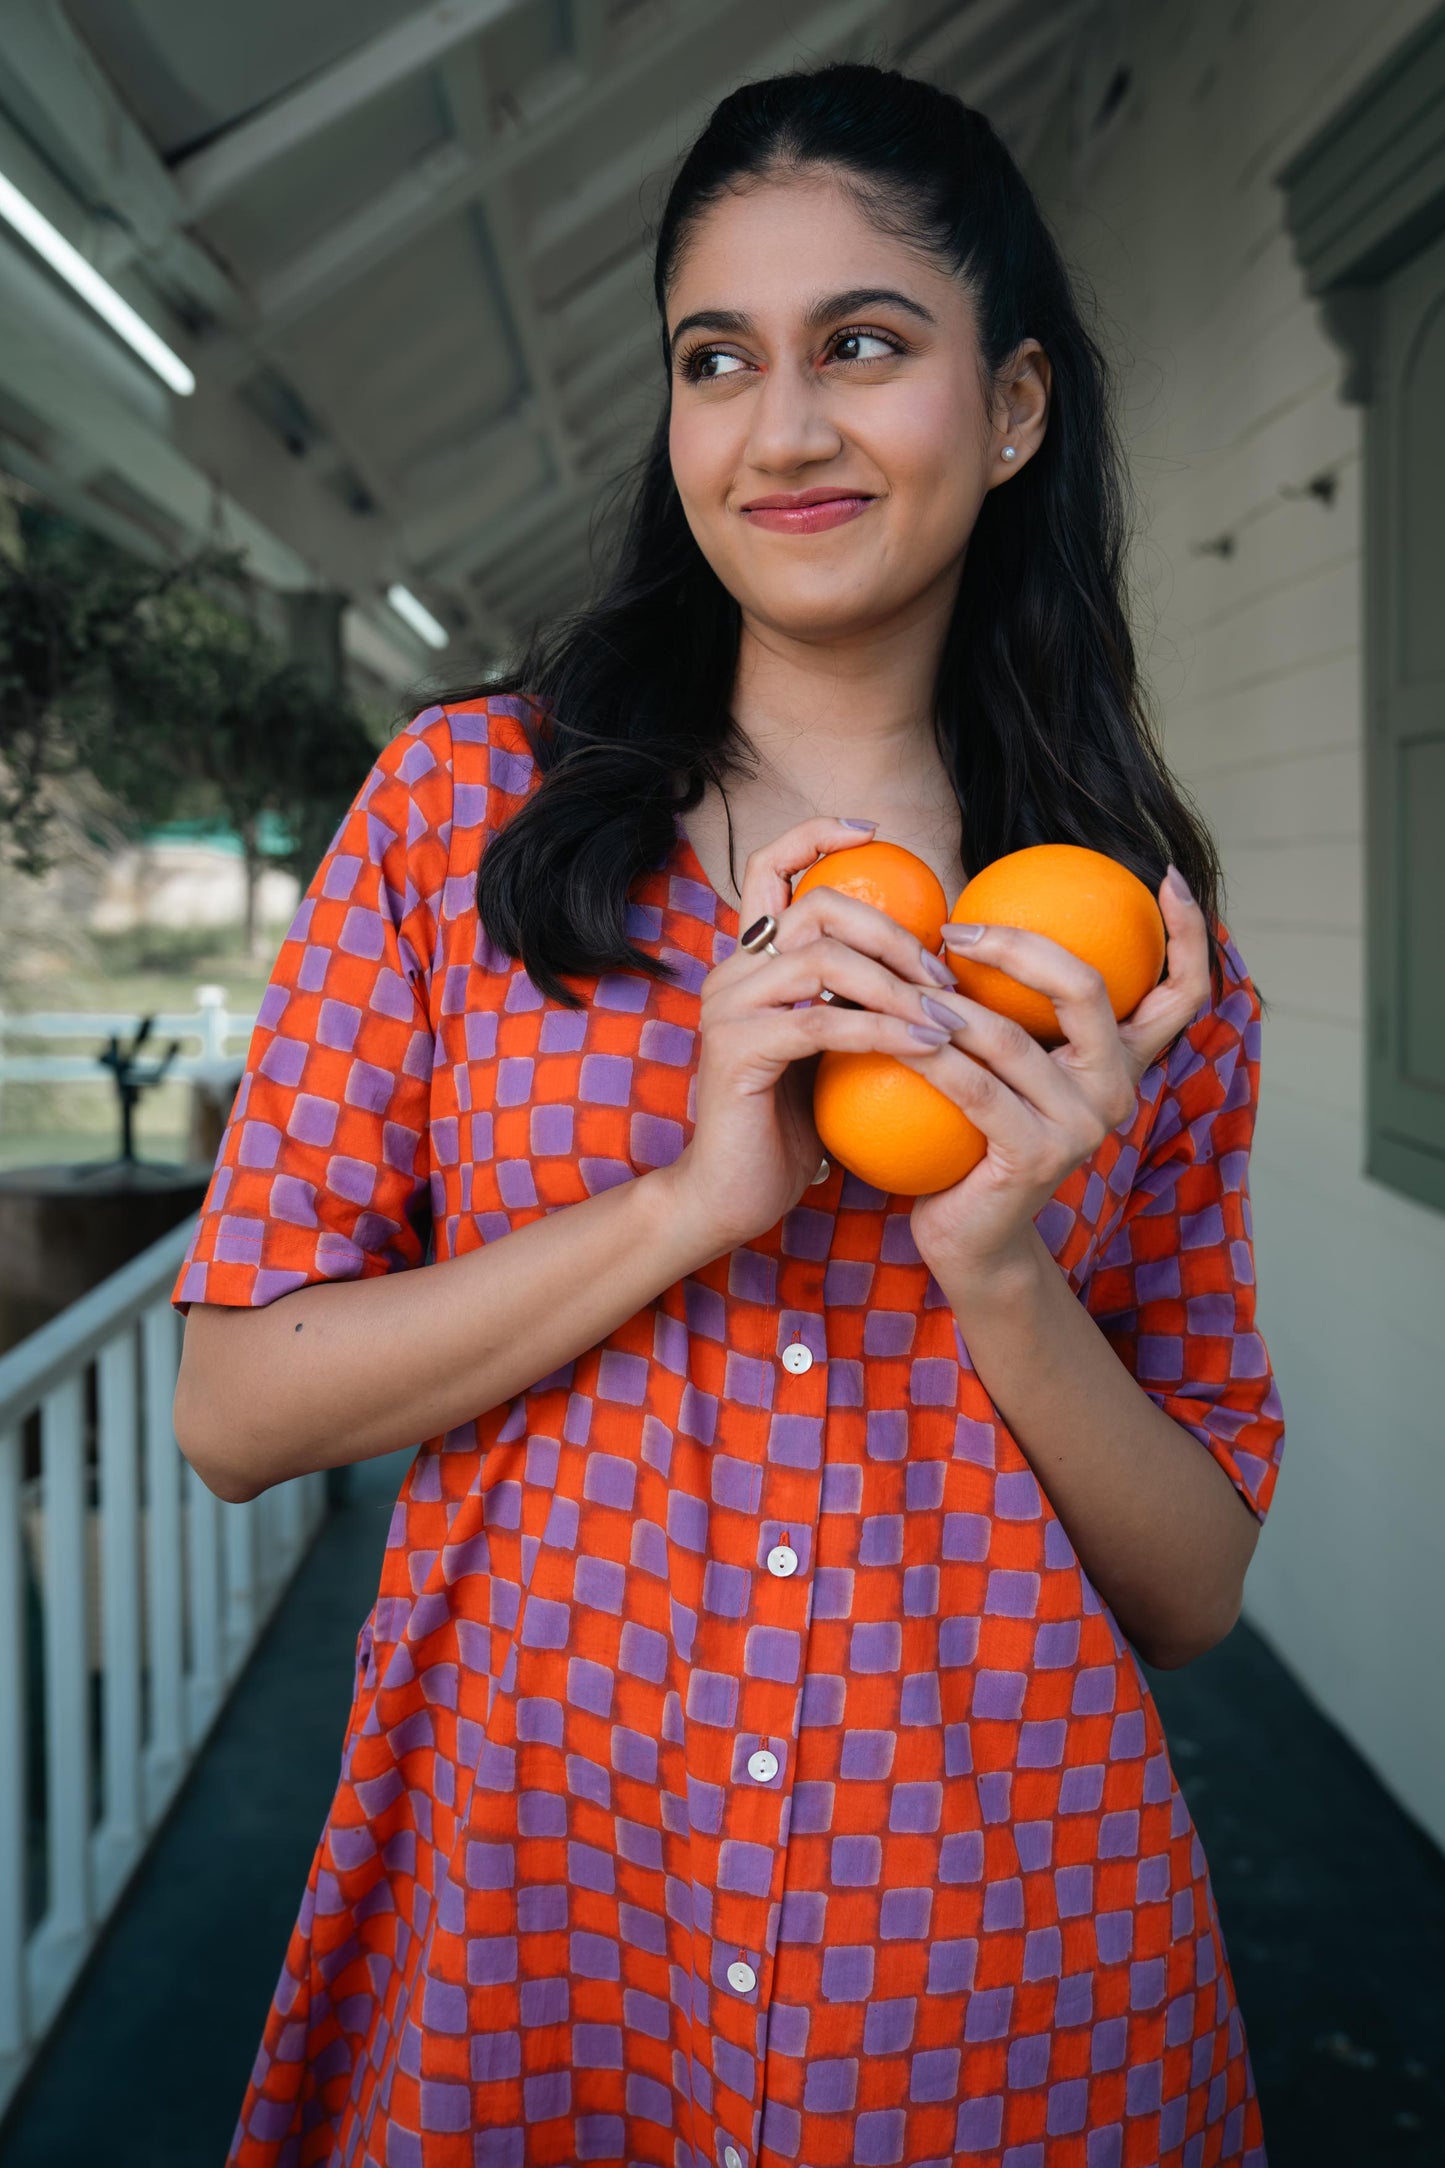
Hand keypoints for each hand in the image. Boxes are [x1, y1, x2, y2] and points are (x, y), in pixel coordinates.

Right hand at [659, 817, 958, 1255]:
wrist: (730, 1196)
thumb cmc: (789, 1129)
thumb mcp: (829, 1052)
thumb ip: (853, 1001)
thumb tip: (933, 966)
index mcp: (751, 964)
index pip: (769, 870)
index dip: (814, 836)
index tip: (873, 832)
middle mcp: (733, 974)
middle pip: (816, 908)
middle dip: (891, 931)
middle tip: (941, 973)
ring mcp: (729, 1010)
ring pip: (821, 958)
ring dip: (895, 983)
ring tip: (945, 1015)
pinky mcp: (738, 1052)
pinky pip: (821, 1022)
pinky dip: (882, 1030)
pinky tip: (927, 1047)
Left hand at [905, 866, 1211, 1283]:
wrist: (972, 1237)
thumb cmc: (978, 1134)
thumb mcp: (1011, 1065)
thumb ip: (1020, 1009)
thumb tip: (976, 916)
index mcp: (1122, 1061)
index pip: (1181, 991)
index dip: (1188, 934)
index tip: (1169, 878)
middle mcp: (1116, 1091)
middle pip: (1087, 992)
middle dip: (1021, 947)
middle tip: (959, 930)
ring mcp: (1081, 1127)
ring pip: (1013, 1040)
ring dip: (951, 1003)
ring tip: (906, 976)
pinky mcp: (1037, 1157)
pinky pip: (973, 1089)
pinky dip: (928, 1056)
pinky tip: (890, 1032)